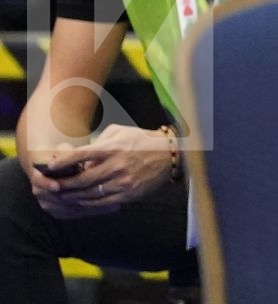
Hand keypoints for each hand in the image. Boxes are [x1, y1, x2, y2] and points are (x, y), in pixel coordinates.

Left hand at [33, 127, 168, 216]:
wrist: (169, 154)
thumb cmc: (141, 140)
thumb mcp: (121, 131)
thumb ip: (99, 141)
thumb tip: (79, 154)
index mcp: (113, 148)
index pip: (81, 155)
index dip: (62, 162)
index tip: (50, 167)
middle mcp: (116, 166)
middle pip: (81, 179)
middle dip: (63, 185)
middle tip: (52, 187)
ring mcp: (122, 182)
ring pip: (89, 194)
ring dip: (72, 197)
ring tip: (63, 196)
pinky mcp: (128, 194)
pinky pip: (101, 203)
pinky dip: (87, 204)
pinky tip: (80, 202)